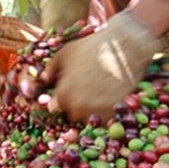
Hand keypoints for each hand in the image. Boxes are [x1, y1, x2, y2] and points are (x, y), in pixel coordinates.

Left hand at [45, 11, 161, 122]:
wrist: (124, 46)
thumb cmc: (92, 47)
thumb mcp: (64, 53)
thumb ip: (50, 69)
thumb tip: (44, 80)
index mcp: (63, 95)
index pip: (55, 108)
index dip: (60, 100)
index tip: (66, 93)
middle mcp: (78, 107)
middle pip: (72, 115)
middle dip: (75, 105)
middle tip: (85, 91)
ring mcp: (97, 111)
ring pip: (89, 119)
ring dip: (90, 111)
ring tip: (98, 94)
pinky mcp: (115, 112)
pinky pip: (105, 121)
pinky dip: (106, 114)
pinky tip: (108, 99)